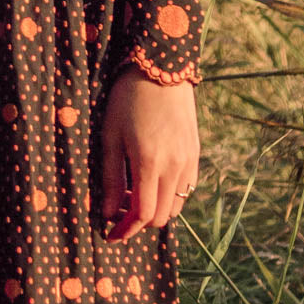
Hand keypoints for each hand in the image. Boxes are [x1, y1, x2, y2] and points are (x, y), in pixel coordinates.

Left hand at [99, 64, 199, 241]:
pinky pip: (185, 189)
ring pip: (175, 205)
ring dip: (155, 208)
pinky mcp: (196, 154)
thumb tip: (108, 213)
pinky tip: (151, 179)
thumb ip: (110, 178)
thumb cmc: (127, 100)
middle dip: (138, 221)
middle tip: (117, 209)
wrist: (162, 69)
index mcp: (150, 163)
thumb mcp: (110, 137)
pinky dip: (168, 195)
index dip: (125, 230)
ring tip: (133, 192)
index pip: (142, 214)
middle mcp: (175, 167)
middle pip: (161, 217)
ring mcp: (189, 161)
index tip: (109, 234)